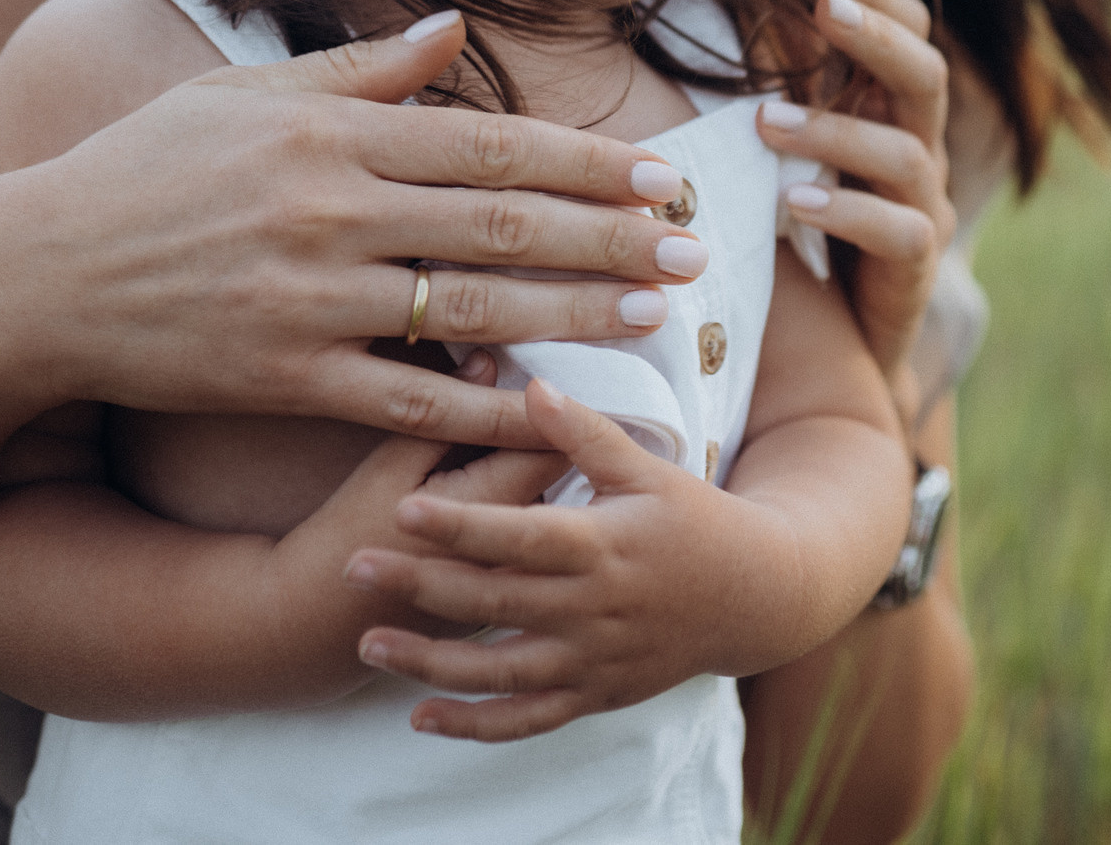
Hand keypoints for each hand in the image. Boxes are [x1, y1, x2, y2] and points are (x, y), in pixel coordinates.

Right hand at [0, 12, 705, 448]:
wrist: (24, 276)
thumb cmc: (142, 173)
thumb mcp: (242, 93)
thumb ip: (358, 69)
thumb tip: (450, 24)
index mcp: (330, 133)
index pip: (489, 146)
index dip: (585, 166)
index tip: (661, 179)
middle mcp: (329, 209)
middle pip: (502, 227)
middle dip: (610, 241)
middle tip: (694, 253)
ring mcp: (306, 297)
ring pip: (471, 313)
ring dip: (574, 318)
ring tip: (655, 320)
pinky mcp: (278, 377)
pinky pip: (400, 397)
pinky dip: (474, 406)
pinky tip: (544, 406)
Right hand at [264, 354, 573, 657]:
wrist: (309, 628)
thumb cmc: (341, 541)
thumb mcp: (385, 468)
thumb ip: (441, 414)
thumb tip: (487, 363)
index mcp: (493, 509)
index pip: (554, 446)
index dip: (553, 412)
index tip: (545, 383)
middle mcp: (515, 553)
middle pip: (562, 483)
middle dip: (559, 443)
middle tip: (545, 408)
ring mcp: (510, 585)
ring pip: (553, 521)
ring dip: (544, 485)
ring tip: (531, 451)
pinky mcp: (496, 605)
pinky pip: (530, 556)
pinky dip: (526, 527)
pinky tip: (503, 503)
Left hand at [344, 381, 801, 741]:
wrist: (758, 595)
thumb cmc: (697, 519)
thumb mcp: (650, 467)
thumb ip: (585, 431)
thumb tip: (530, 384)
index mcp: (604, 544)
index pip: (519, 535)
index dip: (460, 525)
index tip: (402, 509)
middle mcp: (594, 607)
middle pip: (493, 601)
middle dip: (420, 586)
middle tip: (352, 568)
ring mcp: (593, 659)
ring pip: (498, 670)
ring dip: (428, 663)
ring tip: (368, 645)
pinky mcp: (595, 695)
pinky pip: (526, 720)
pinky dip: (473, 726)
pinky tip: (419, 719)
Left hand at [755, 0, 953, 390]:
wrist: (843, 344)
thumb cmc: (803, 229)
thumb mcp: (790, 147)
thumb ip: (773, 86)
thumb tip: (715, 3)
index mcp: (893, 111)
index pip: (908, 30)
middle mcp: (921, 150)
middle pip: (926, 75)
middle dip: (876, 36)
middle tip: (821, 7)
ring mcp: (924, 210)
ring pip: (907, 155)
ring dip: (837, 130)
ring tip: (768, 122)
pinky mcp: (914, 269)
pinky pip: (898, 233)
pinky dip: (846, 211)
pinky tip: (793, 200)